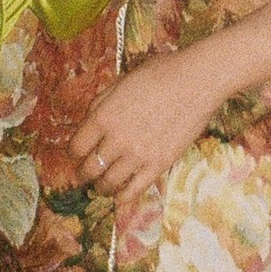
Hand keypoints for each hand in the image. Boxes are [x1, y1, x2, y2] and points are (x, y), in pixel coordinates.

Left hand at [72, 57, 223, 208]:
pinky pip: (134, 190)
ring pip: (109, 183)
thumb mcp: (122, 81)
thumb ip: (102, 102)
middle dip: (84, 173)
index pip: (76, 146)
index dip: (74, 152)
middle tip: (86, 173)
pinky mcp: (158, 165)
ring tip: (103, 185)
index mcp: (103, 116)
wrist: (196, 83)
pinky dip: (123, 197)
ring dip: (101, 186)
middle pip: (89, 168)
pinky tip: (120, 196)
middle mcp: (116, 139)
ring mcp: (138, 155)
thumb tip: (90, 119)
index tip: (78, 153)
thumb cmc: (160, 74)